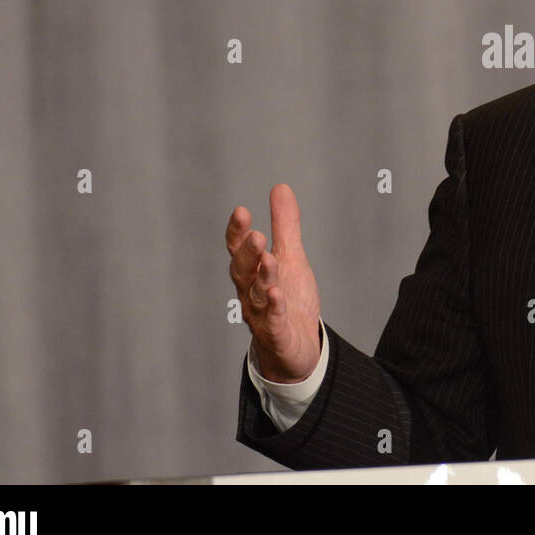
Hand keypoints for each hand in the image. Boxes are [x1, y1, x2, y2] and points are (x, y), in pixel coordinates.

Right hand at [226, 183, 321, 381]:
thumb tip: (280, 187)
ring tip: (269, 259)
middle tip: (255, 235)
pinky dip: (274, 309)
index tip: (241, 212)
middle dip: (247, 253)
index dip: (237, 233)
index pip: (239, 250)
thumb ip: (284, 225)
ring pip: (256, 295)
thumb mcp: (290, 256)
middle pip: (243, 271)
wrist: (297, 348)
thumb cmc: (288, 299)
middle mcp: (250, 293)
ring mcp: (261, 315)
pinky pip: (273, 322)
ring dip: (262, 277)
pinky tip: (277, 295)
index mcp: (252, 272)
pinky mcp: (277, 335)